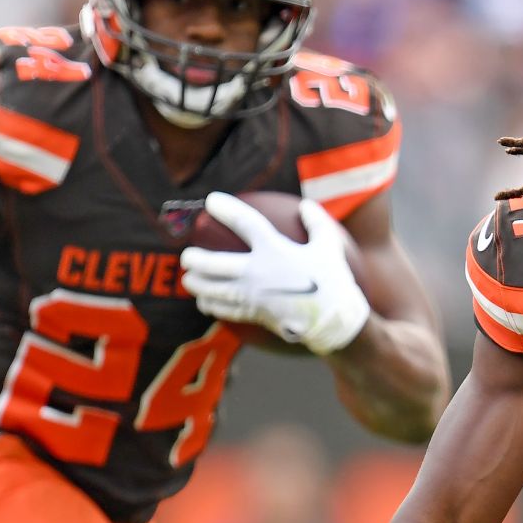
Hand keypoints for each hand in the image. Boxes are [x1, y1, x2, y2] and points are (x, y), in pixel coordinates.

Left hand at [181, 193, 369, 355]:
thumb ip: (317, 222)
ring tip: (188, 279)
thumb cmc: (334, 281)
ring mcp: (253, 295)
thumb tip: (305, 205)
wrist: (334, 321)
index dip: (226, 210)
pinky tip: (204, 303)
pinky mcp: (254, 313)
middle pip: (214, 263)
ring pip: (212, 289)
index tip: (210, 201)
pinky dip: (211, 305)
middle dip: (195, 259)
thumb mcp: (330, 246)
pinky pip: (224, 310)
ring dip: (196, 284)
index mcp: (275, 250)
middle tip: (187, 256)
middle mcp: (257, 272)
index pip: (245, 223)